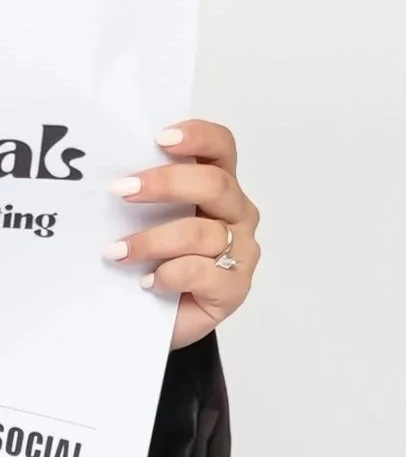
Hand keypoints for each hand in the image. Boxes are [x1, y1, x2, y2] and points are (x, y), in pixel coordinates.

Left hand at [102, 119, 260, 349]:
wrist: (155, 319)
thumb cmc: (154, 261)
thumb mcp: (150, 219)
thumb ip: (146, 195)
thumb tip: (113, 174)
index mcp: (219, 185)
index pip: (222, 147)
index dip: (199, 136)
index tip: (161, 137)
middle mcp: (236, 212)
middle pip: (216, 184)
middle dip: (167, 183)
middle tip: (123, 190)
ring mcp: (241, 250)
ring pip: (202, 232)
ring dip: (153, 240)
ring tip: (117, 251)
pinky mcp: (235, 287)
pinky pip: (202, 272)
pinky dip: (170, 274)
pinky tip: (148, 280)